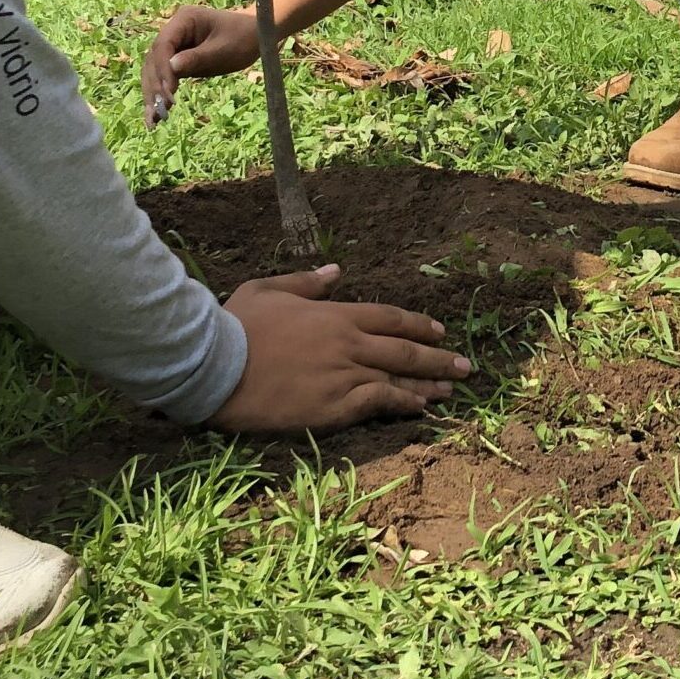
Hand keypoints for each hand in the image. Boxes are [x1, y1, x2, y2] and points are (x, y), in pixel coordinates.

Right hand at [142, 5, 260, 124]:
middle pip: (154, 59)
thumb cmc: (244, 38)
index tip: (168, 92)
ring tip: (154, 120)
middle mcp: (174, 30)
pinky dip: (160, 94)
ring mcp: (174, 45)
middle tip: (157, 112)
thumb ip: (198, 58)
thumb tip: (171, 68)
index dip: (163, 69)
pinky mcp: (177, 59)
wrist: (256, 35)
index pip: (164, 45)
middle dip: (154, 86)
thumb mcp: (224, 49)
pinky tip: (158, 115)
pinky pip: (164, 77)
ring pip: (154, 70)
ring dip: (153, 94)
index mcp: (184, 19)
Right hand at [211, 265, 470, 431]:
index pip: (390, 317)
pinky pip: (378, 404)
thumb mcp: (267, 289)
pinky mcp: (333, 406)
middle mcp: (349, 343)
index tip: (440, 331)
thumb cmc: (236, 325)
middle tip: (464, 365)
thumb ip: (306, 280)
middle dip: (437, 357)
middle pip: (404, 349)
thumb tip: (336, 269)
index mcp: (336, 314)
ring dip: (427, 384)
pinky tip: (419, 409)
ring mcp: (344, 375)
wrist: (215, 365)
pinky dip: (402, 406)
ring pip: (397, 378)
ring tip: (452, 389)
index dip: (418, 325)